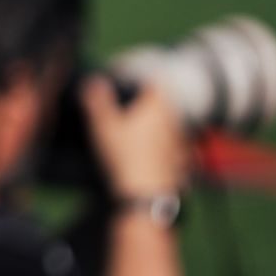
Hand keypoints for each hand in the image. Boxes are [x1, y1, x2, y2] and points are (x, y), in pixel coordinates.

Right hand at [81, 75, 186, 200]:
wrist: (145, 194)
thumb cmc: (124, 155)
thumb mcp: (103, 125)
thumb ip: (97, 100)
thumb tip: (94, 81)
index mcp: (158, 106)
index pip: (154, 83)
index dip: (140, 81)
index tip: (127, 84)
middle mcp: (173, 121)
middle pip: (162, 104)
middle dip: (147, 104)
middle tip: (126, 109)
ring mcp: (180, 143)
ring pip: (169, 126)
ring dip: (156, 126)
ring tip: (135, 133)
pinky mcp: (181, 163)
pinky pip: (173, 148)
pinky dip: (162, 148)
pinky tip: (147, 156)